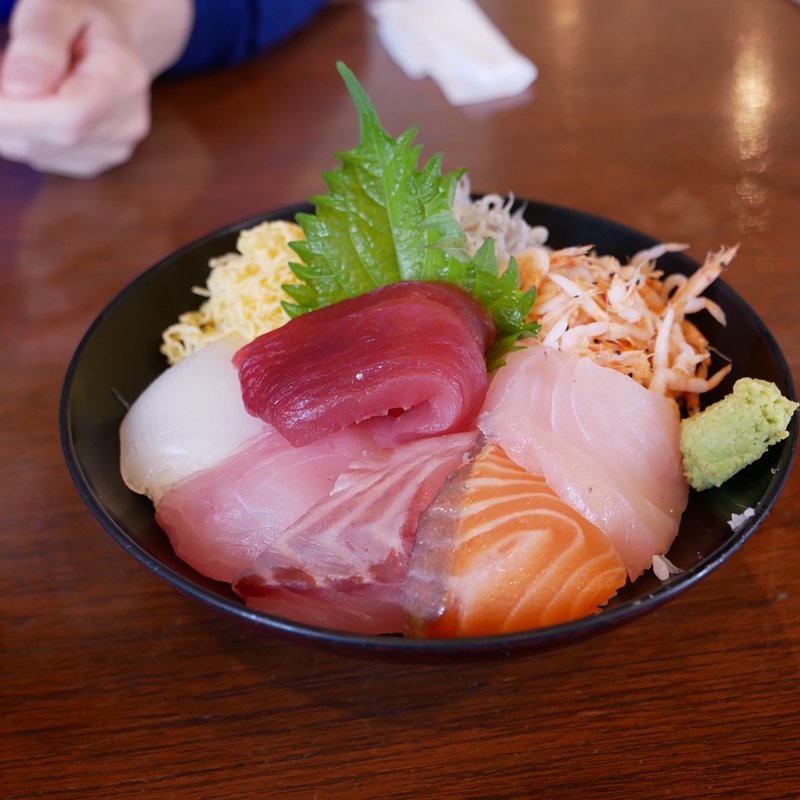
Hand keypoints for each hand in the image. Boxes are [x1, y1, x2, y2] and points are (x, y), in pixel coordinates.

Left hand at [0, 0, 191, 177]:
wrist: (107, 44)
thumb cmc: (78, 16)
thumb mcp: (56, 4)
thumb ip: (39, 40)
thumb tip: (18, 88)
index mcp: (125, 78)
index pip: (72, 116)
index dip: (16, 111)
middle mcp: (127, 124)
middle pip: (50, 137)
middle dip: (4, 109)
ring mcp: (112, 149)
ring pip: (35, 150)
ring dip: (8, 118)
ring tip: (15, 78)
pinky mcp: (92, 163)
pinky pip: (38, 156)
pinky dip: (19, 131)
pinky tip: (31, 103)